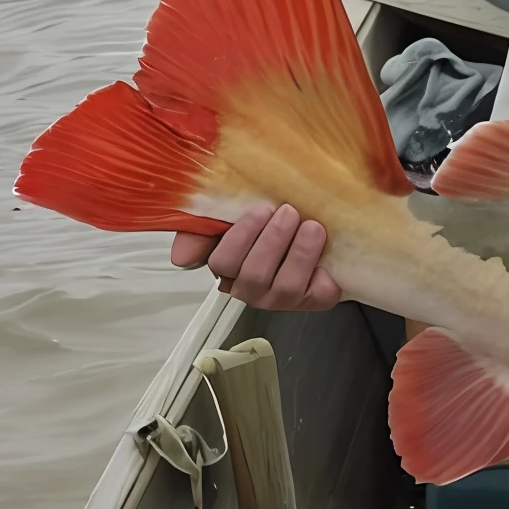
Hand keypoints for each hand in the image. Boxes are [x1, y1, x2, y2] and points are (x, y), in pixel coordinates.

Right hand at [170, 204, 343, 311]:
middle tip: (289, 212)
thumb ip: (201, 229)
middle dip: (273, 240)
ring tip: (312, 227)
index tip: (261, 209)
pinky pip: (319, 293)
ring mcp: (284, 298)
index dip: (241, 237)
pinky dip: (323, 271)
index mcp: (229, 267)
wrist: (318, 221)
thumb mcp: (233, 213)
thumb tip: (182, 258)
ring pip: (285, 287)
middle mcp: (252, 289)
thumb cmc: (273, 217)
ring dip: (299, 254)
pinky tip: (326, 250)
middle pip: (254, 276)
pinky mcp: (316, 299)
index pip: (222, 263)